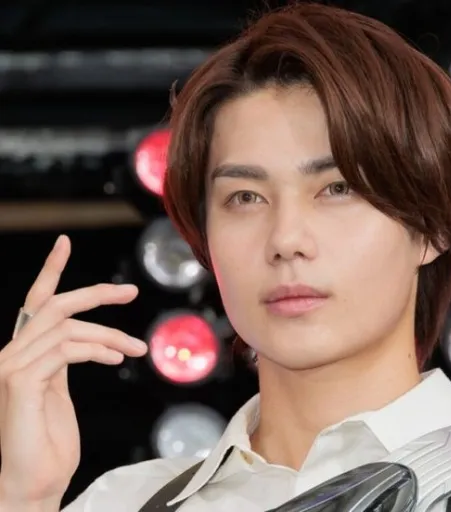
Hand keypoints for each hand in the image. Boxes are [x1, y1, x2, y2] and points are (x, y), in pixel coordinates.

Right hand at [0, 235, 147, 509]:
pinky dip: (96, 349)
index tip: (64, 243)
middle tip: (130, 292)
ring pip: (68, 326)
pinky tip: (116, 358)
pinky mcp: (19, 380)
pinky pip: (67, 348)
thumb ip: (67, 358)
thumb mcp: (59, 389)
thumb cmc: (50, 442)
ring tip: (134, 348)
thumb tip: (95, 340)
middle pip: (55, 306)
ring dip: (109, 335)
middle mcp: (12, 353)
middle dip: (95, 293)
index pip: (35, 303)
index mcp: (24, 353)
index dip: (50, 271)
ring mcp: (11, 366)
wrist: (34, 484)